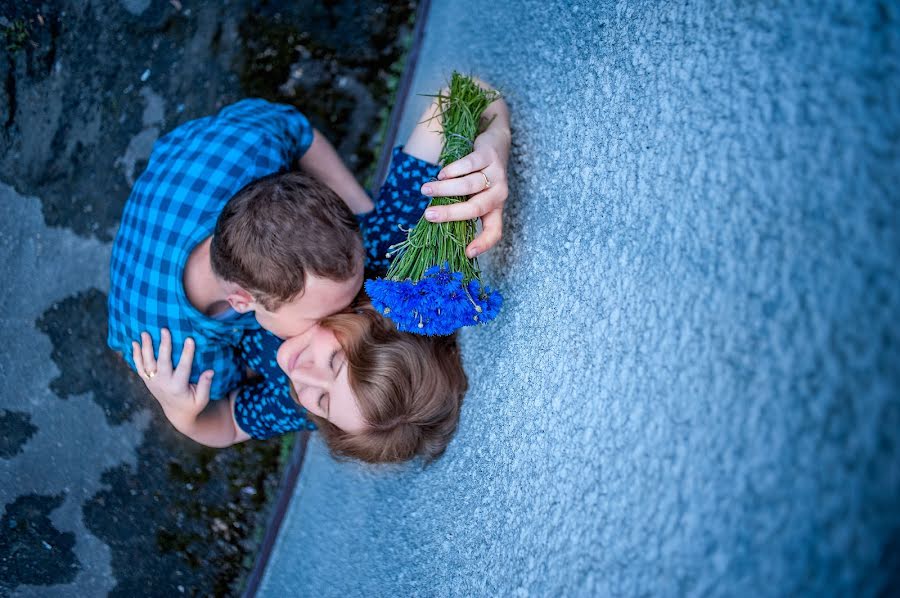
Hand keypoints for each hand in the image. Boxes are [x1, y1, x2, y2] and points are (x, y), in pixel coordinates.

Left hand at [132, 328, 213, 422]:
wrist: (176, 413)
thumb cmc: (192, 404)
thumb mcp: (202, 399)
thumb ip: (205, 385)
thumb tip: (210, 371)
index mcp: (178, 387)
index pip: (183, 368)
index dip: (187, 353)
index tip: (190, 339)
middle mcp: (163, 384)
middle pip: (162, 363)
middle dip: (163, 346)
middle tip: (164, 330)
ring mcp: (153, 382)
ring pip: (147, 363)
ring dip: (145, 347)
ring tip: (144, 333)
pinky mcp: (147, 381)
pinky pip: (139, 367)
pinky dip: (136, 355)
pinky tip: (134, 343)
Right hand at [421, 126, 510, 257]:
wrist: (497, 142)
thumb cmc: (480, 175)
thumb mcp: (476, 194)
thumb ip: (461, 206)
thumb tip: (432, 220)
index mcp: (495, 209)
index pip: (495, 231)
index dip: (483, 244)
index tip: (467, 253)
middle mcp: (499, 194)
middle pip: (476, 208)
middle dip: (450, 213)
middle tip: (428, 215)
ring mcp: (496, 174)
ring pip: (469, 185)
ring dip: (444, 189)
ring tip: (425, 190)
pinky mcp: (489, 155)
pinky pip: (469, 164)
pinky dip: (453, 170)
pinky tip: (441, 174)